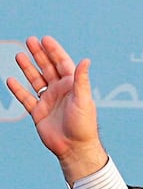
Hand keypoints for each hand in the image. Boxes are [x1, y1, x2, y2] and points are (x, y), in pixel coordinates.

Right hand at [5, 36, 107, 184]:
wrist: (75, 149)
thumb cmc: (84, 126)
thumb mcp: (83, 100)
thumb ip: (81, 80)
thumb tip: (86, 60)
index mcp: (72, 87)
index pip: (62, 64)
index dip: (54, 51)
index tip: (45, 39)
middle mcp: (60, 92)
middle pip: (48, 69)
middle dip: (39, 54)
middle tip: (30, 40)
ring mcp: (49, 101)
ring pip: (36, 81)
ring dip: (28, 68)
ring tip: (19, 55)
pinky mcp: (39, 113)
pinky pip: (26, 98)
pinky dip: (18, 90)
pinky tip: (11, 80)